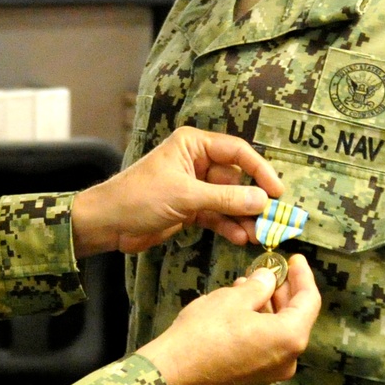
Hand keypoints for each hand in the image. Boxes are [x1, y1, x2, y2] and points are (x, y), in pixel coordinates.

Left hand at [72, 126, 281, 256]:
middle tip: (273, 220)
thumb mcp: (185, 196)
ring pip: (228, 200)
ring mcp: (194, 187)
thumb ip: (225, 199)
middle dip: (253, 200)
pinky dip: (228, 226)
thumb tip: (262, 201)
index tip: (277, 192)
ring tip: (260, 235)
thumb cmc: (139, 198)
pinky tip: (241, 238)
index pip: (236, 152)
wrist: (107, 223)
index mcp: (193, 145)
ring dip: (243, 217)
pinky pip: (217, 215)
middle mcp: (196, 162)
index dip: (259, 170)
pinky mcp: (189, 208)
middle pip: (236, 178)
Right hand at [135, 255, 319, 384]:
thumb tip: (269, 278)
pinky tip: (242, 307)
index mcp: (290, 337)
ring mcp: (272, 371)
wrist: (173, 372)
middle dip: (284, 290)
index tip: (295, 258)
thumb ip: (259, 285)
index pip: (309, 300)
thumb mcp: (233, 298)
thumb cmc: (204, 332)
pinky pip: (267, 343)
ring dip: (269, 305)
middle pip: (296, 316)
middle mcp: (289, 358)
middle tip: (269, 268)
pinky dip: (260, 323)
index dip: (303, 276)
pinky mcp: (255, 376)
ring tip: (249, 283)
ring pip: (280, 330)